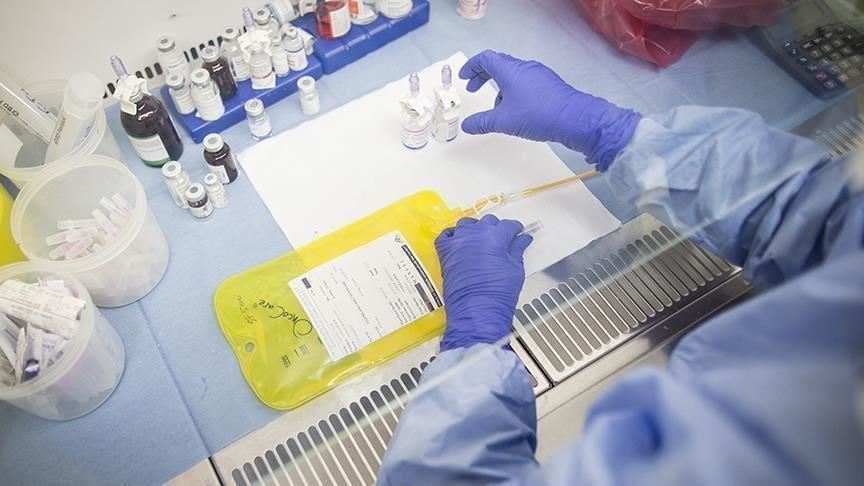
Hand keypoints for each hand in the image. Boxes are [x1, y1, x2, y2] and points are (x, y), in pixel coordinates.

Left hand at [435, 215, 532, 350]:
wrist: (476, 311)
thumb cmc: (498, 293)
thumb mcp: (515, 269)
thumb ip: (517, 249)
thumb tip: (523, 239)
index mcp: (495, 236)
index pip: (508, 225)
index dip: (514, 228)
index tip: (517, 232)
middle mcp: (475, 234)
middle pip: (487, 222)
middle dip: (496, 228)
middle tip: (501, 238)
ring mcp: (458, 242)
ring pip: (466, 224)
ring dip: (475, 228)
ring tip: (480, 238)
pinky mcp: (445, 252)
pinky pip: (446, 236)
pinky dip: (452, 235)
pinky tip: (458, 239)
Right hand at [459, 50, 641, 169]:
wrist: (575, 119)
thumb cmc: (540, 114)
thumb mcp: (504, 121)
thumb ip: (482, 122)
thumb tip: (468, 125)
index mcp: (510, 70)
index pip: (486, 59)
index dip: (472, 67)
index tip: (465, 77)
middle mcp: (525, 68)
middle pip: (499, 64)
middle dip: (484, 76)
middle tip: (474, 87)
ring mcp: (539, 75)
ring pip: (513, 75)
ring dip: (501, 87)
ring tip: (498, 109)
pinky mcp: (549, 85)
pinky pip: (526, 83)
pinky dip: (515, 91)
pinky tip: (518, 111)